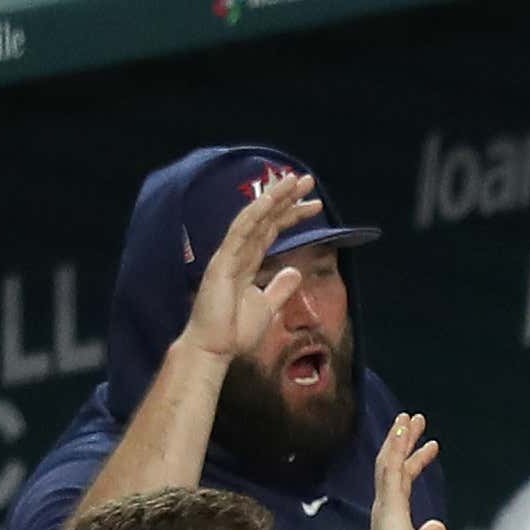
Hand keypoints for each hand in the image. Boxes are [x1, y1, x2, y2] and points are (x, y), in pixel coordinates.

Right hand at [180, 172, 318, 364]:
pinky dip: (255, 214)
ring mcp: (228, 255)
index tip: (315, 204)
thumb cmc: (235, 332)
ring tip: (293, 180)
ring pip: (253, 218)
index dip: (292, 214)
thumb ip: (280, 288)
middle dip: (286, 198)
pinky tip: (270, 200)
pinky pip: (240, 232)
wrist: (214, 349)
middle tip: (307, 180)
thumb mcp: (267, 307)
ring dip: (273, 198)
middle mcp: (238, 252)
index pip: (272, 230)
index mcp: (247, 261)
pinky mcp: (222, 262)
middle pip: (265, 218)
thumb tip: (295, 271)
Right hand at [362, 410, 446, 529]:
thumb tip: (438, 525)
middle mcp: (385, 506)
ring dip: (399, 437)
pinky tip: (403, 429)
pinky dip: (397, 446)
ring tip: (408, 417)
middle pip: (394, 464)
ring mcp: (385, 502)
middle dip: (404, 441)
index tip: (432, 446)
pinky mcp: (388, 502)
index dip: (417, 461)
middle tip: (414, 419)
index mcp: (393, 517)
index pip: (405, 480)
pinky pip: (391, 467)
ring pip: (390, 460)